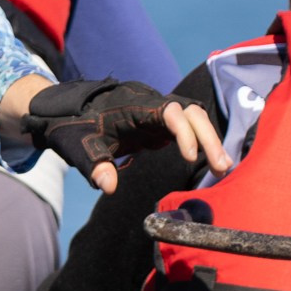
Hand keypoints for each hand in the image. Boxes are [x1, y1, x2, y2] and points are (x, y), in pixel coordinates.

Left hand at [15, 78, 229, 193]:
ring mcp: (157, 113)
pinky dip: (201, 143)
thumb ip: (94, 165)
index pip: (168, 111)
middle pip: (190, 111)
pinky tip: (213, 163)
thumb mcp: (77, 148)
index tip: (190, 157)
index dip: (184, 131)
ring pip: (193, 118)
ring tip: (223, 168)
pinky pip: (187, 128)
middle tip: (222, 166)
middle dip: (208, 136)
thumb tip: (109, 186)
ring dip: (209, 140)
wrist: (67, 113)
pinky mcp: (159, 124)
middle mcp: (150, 104)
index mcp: (133, 105)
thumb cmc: (73, 128)